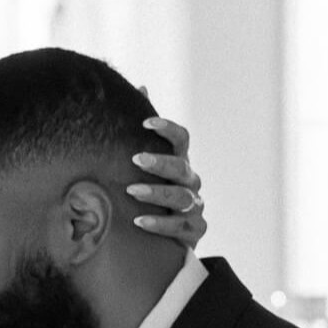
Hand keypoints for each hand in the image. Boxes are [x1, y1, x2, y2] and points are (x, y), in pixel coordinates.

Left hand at [128, 116, 204, 247]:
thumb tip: (141, 87)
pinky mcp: (195, 230)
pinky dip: (160, 224)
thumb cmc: (151, 197)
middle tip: (136, 159)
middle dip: (160, 162)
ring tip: (131, 191)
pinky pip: (180, 226)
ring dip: (156, 193)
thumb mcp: (145, 167)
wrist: (163, 240)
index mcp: (180, 162)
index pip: (182, 139)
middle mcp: (191, 182)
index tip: (145, 122)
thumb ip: (142, 132)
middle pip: (181, 167)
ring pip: (181, 197)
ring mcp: (195, 207)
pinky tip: (138, 222)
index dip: (167, 128)